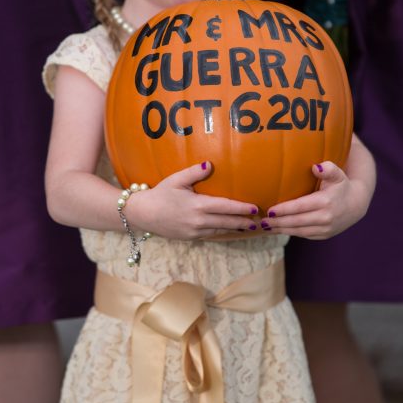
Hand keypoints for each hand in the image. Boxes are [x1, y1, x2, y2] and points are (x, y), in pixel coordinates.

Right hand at [125, 161, 258, 239]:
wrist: (144, 214)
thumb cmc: (161, 193)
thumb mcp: (177, 179)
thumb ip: (195, 172)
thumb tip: (210, 164)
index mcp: (198, 205)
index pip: (226, 207)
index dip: (242, 209)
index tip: (255, 208)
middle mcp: (198, 221)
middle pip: (227, 222)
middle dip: (243, 221)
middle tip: (258, 221)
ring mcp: (194, 231)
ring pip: (220, 230)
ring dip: (234, 228)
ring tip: (247, 226)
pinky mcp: (190, 238)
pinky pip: (210, 234)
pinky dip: (222, 231)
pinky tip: (228, 229)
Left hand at [262, 161, 372, 239]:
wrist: (356, 205)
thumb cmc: (341, 186)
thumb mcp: (338, 174)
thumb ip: (328, 168)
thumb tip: (316, 167)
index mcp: (326, 202)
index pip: (300, 207)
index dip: (284, 210)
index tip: (269, 210)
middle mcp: (326, 218)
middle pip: (296, 221)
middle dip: (277, 222)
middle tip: (261, 221)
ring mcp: (325, 229)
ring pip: (298, 231)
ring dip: (281, 230)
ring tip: (265, 226)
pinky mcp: (324, 235)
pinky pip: (304, 235)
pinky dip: (290, 232)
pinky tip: (278, 229)